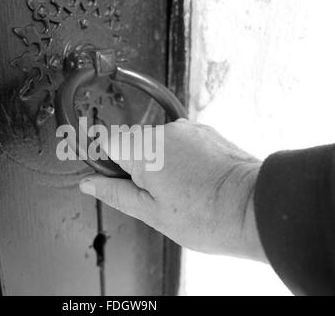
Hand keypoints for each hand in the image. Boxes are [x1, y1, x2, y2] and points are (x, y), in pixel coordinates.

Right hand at [79, 119, 266, 261]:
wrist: (254, 208)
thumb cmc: (207, 215)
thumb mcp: (151, 213)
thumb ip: (115, 193)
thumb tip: (89, 184)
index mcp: (143, 150)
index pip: (104, 138)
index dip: (105, 159)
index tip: (113, 176)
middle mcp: (163, 131)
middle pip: (131, 141)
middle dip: (134, 164)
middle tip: (153, 193)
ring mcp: (187, 128)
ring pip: (155, 142)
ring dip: (158, 161)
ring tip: (180, 189)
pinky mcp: (205, 130)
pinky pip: (178, 140)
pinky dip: (179, 156)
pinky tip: (194, 178)